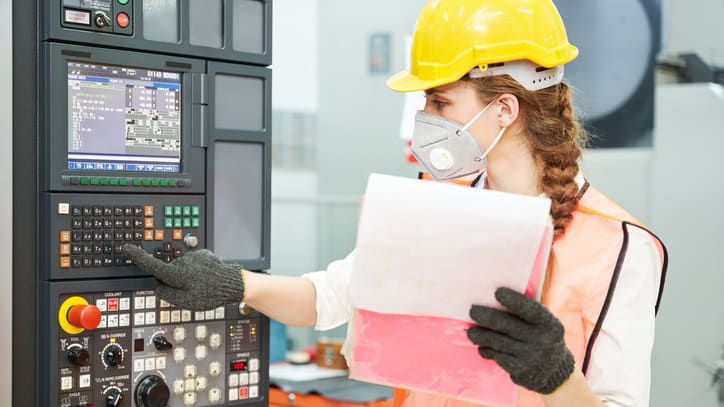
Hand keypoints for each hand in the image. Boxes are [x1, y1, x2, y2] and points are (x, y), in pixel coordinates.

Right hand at [122, 244, 244, 310]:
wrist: (233, 283)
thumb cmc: (210, 294)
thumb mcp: (184, 302)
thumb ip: (166, 294)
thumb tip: (157, 286)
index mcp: (175, 273)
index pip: (151, 264)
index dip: (136, 256)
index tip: (125, 248)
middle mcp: (183, 261)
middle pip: (168, 272)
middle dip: (173, 281)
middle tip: (190, 292)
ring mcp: (193, 257)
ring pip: (182, 269)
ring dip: (188, 277)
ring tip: (202, 286)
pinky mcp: (203, 255)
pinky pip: (193, 265)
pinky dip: (197, 272)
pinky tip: (207, 279)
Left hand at [467, 287, 574, 393]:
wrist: (554, 371)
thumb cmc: (541, 337)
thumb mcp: (543, 324)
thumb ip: (525, 313)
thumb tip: (493, 298)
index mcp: (549, 324)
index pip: (530, 310)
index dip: (514, 300)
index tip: (497, 292)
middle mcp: (542, 341)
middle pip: (506, 325)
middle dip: (486, 316)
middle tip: (472, 310)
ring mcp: (530, 357)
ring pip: (497, 342)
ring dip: (480, 335)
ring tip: (471, 332)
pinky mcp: (520, 370)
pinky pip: (497, 356)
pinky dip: (487, 350)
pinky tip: (484, 347)